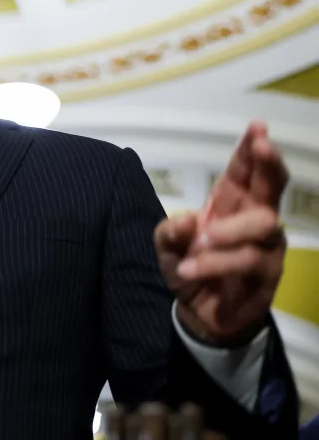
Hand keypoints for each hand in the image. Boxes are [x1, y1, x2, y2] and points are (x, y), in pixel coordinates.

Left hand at [154, 121, 287, 345]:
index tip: (257, 127)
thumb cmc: (189, 267)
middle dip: (269, 163)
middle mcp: (254, 218)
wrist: (199, 312)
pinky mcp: (267, 273)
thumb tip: (187, 220)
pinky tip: (190, 269)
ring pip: (264, 223)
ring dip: (229, 230)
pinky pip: (249, 260)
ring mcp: (266, 246)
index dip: (252, 149)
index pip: (244, 171)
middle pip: (273, 185)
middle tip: (262, 146)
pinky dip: (215, 263)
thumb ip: (169, 231)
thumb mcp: (167, 247)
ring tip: (199, 243)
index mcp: (230, 203)